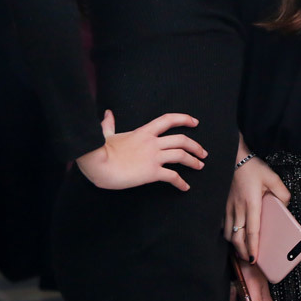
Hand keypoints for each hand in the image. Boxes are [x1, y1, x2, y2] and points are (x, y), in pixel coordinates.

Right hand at [76, 110, 205, 189]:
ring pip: (181, 156)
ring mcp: (153, 157)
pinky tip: (185, 187)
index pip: (168, 120)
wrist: (97, 163)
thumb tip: (107, 113)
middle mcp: (152, 143)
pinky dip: (181, 182)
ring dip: (193, 161)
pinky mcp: (151, 172)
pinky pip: (172, 177)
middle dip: (195, 146)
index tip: (195, 122)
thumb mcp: (106, 134)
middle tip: (203, 153)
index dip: (184, 119)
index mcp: (144, 132)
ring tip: (200, 166)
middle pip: (181, 140)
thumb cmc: (100, 150)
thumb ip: (109, 124)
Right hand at [226, 156, 290, 262]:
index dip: (252, 247)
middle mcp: (237, 208)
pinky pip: (223, 225)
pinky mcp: (222, 206)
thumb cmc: (252, 168)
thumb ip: (283, 193)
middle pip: (237, 237)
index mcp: (251, 203)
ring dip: (235, 244)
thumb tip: (286, 206)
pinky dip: (228, 234)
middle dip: (242, 252)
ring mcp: (228, 208)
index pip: (251, 231)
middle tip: (250, 259)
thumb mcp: (273, 178)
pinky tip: (234, 235)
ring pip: (228, 233)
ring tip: (243, 250)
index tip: (254, 258)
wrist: (234, 157)